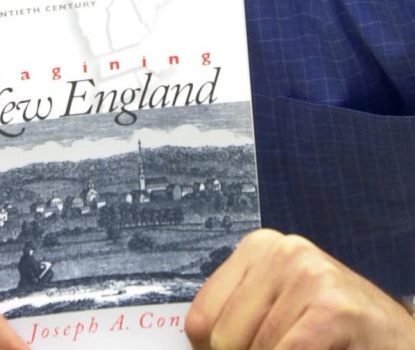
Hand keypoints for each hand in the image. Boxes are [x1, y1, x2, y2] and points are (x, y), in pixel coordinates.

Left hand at [185, 228, 414, 348]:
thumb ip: (237, 321)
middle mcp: (282, 251)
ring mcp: (309, 274)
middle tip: (288, 349)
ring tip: (309, 349)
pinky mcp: (333, 306)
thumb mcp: (277, 313)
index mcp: (258, 248)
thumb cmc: (333, 332)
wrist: (394, 339)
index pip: (200, 321)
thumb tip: (195, 342)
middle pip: (224, 339)